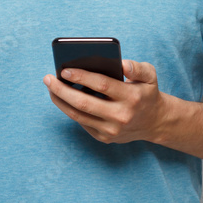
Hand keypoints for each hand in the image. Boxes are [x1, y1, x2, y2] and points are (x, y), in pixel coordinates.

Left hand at [43, 60, 169, 144]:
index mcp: (132, 97)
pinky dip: (70, 109)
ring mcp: (111, 130)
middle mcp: (121, 116)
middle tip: (48, 79)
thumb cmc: (147, 92)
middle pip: (84, 103)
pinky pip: (82, 123)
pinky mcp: (104, 138)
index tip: (64, 70)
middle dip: (63, 90)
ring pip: (79, 115)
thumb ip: (137, 68)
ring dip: (61, 101)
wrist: (154, 122)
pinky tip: (62, 98)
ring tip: (50, 88)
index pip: (102, 85)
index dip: (82, 77)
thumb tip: (122, 64)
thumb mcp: (150, 76)